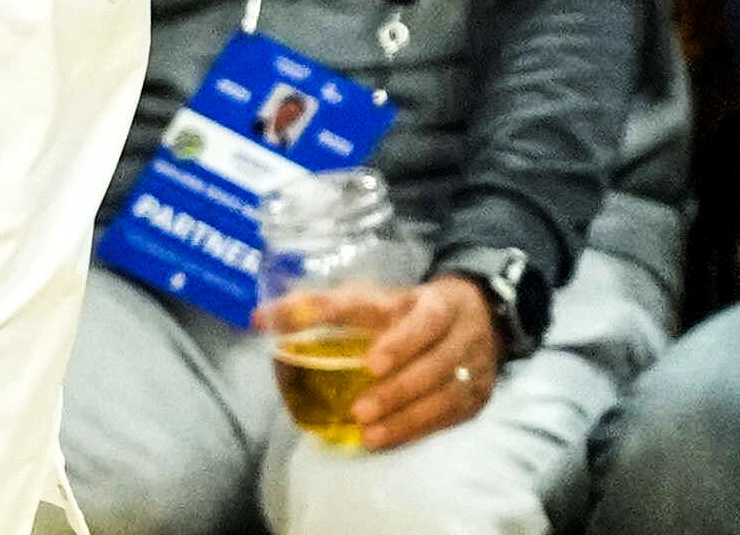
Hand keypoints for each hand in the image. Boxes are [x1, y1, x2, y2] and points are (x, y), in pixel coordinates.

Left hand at [315, 272, 505, 450]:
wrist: (480, 314)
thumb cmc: (409, 310)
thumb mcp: (378, 298)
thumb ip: (323, 306)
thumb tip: (260, 318)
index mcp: (435, 302)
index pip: (419, 319)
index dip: (398, 342)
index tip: (369, 363)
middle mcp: (459, 331)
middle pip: (434, 361)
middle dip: (397, 389)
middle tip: (359, 410)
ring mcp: (472, 364)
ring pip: (444, 392)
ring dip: (405, 417)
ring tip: (369, 435)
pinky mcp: (475, 394)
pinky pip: (448, 415)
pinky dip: (416, 430)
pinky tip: (387, 440)